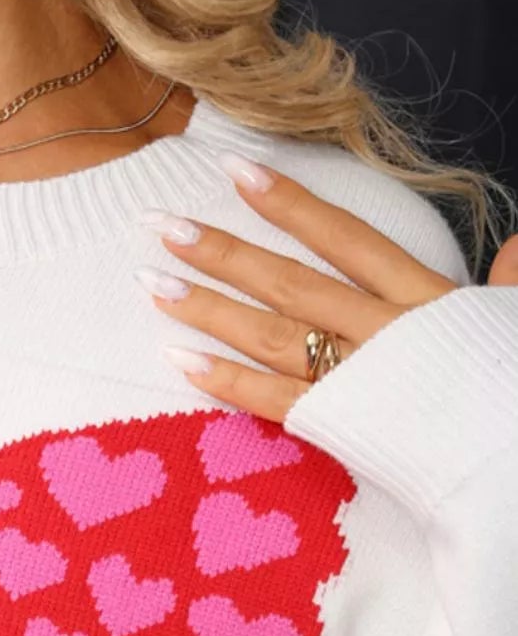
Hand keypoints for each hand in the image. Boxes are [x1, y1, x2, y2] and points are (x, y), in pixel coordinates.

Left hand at [136, 154, 517, 422]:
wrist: (515, 463)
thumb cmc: (511, 392)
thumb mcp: (513, 323)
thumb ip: (511, 280)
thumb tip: (517, 246)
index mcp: (424, 299)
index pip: (346, 238)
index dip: (290, 204)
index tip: (236, 172)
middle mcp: (382, 332)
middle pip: (290, 282)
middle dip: (223, 253)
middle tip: (163, 227)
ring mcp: (357, 381)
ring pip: (271, 334)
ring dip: (208, 309)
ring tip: (154, 285)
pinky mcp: (342, 428)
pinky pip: (273, 400)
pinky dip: (225, 381)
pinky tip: (180, 359)